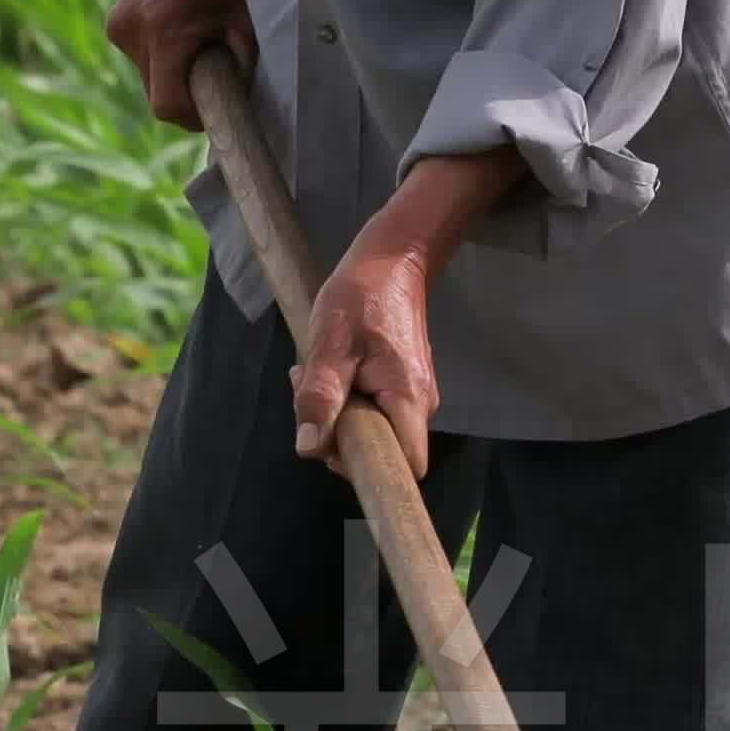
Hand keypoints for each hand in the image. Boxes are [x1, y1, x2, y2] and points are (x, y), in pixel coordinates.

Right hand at [104, 0, 250, 128]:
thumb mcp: (245, 15)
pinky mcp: (117, 16)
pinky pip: (141, 53)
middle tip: (218, 72)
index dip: (194, 117)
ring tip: (202, 40)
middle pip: (156, 92)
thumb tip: (240, 104)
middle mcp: (131, 30)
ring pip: (148, 74)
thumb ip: (241, 65)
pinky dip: (163, 52)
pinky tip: (184, 27)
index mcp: (163, 31)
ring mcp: (119, 22)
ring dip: (174, 71)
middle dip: (186, 92)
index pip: (167, 105)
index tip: (217, 107)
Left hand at [293, 241, 442, 479]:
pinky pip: (371, 411)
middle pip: (381, 451)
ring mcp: (411, 397)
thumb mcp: (330, 344)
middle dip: (338, 436)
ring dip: (337, 414)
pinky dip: (344, 400)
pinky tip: (329, 371)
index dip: (369, 469)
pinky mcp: (400, 388)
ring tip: (316, 375)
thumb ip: (320, 398)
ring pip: (372, 430)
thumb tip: (310, 448)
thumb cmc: (360, 297)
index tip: (334, 445)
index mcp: (408, 399)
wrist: (390, 261)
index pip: (406, 466)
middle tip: (311, 395)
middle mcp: (419, 405)